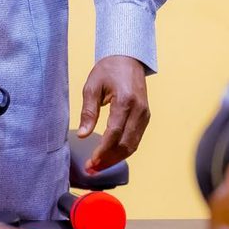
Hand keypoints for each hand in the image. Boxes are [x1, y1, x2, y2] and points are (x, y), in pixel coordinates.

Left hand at [76, 55, 148, 173]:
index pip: (115, 132)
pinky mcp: (146, 117)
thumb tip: (83, 134)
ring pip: (133, 145)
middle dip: (109, 159)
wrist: (127, 59)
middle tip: (93, 168)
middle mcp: (139, 109)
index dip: (103, 150)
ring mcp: (145, 114)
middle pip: (126, 143)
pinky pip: (136, 139)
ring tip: (99, 166)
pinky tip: (110, 156)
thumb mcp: (92, 86)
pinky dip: (123, 150)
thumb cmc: (108, 70)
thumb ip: (88, 111)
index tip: (92, 160)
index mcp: (125, 100)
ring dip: (116, 158)